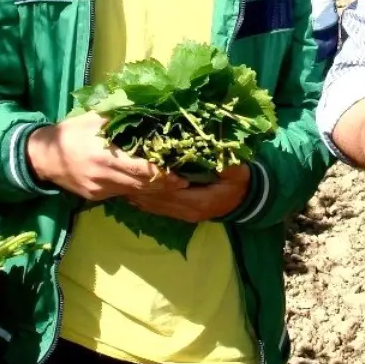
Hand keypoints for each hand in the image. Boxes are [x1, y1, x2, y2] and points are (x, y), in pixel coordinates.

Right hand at [27, 112, 187, 201]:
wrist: (42, 158)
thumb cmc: (70, 132)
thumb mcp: (94, 119)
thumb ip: (121, 115)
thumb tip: (149, 107)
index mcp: (104, 156)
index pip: (141, 170)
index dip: (163, 173)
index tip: (181, 173)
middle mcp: (103, 177)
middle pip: (142, 186)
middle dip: (165, 184)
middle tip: (185, 180)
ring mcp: (100, 190)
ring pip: (134, 193)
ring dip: (154, 190)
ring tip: (173, 183)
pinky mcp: (96, 197)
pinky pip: (122, 194)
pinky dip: (137, 189)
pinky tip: (148, 184)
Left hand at [127, 164, 251, 223]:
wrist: (244, 199)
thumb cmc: (239, 182)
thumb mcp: (237, 171)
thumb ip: (225, 164)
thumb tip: (214, 149)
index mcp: (200, 201)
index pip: (171, 191)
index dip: (155, 180)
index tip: (139, 164)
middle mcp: (187, 211)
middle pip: (157, 200)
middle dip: (140, 186)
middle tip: (121, 170)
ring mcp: (182, 215)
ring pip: (154, 206)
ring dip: (138, 193)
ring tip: (120, 179)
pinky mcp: (179, 213)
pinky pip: (157, 208)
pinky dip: (143, 199)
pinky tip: (130, 190)